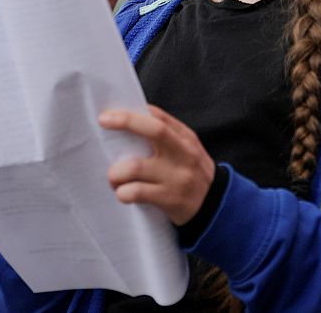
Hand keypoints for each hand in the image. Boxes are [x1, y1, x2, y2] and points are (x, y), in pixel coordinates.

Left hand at [100, 105, 214, 225]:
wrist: (216, 207)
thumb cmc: (191, 173)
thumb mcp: (187, 150)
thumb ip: (167, 136)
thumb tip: (131, 122)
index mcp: (186, 139)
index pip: (159, 117)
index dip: (133, 112)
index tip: (109, 114)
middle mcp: (183, 154)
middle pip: (155, 131)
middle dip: (126, 122)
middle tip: (104, 123)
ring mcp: (176, 177)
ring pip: (135, 166)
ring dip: (116, 172)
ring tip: (114, 178)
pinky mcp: (169, 199)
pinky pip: (137, 192)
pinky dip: (123, 192)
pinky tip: (123, 193)